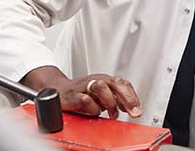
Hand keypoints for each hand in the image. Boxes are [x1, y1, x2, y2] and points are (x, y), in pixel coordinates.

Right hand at [21, 66, 142, 119]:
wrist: (57, 90)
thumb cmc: (81, 93)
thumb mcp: (102, 94)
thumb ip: (116, 99)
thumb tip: (131, 108)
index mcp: (105, 80)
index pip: (124, 84)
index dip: (133, 97)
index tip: (137, 110)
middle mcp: (96, 80)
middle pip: (116, 83)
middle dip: (127, 98)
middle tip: (132, 112)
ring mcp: (85, 86)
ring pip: (101, 87)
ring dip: (110, 102)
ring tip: (111, 114)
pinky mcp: (73, 95)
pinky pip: (86, 100)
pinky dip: (92, 108)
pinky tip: (93, 112)